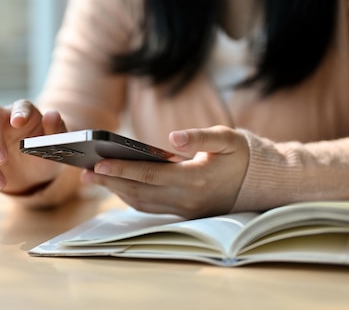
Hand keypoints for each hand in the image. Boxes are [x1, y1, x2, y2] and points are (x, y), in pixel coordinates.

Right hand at [0, 100, 66, 200]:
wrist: (32, 170)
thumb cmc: (43, 151)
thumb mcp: (54, 146)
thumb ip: (55, 130)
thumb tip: (52, 115)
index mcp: (23, 111)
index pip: (19, 106)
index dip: (18, 112)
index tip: (18, 123)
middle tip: (0, 160)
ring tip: (1, 185)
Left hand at [81, 126, 248, 218]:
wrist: (265, 184)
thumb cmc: (245, 155)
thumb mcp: (228, 138)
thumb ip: (200, 137)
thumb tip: (173, 138)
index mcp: (196, 179)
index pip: (150, 175)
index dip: (122, 169)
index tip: (98, 163)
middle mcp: (187, 199)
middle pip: (140, 192)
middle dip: (110, 182)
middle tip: (83, 172)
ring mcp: (185, 209)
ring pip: (142, 203)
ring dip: (117, 191)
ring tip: (94, 177)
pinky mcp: (185, 213)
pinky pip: (151, 207)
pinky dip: (131, 198)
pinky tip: (118, 185)